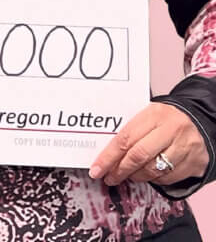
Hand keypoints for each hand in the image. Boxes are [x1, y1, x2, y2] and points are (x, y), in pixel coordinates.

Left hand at [89, 102, 207, 186]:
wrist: (198, 121)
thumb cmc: (165, 119)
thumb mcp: (147, 115)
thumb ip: (130, 129)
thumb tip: (105, 150)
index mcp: (154, 114)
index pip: (125, 138)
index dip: (108, 156)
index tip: (96, 169)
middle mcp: (171, 130)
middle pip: (138, 156)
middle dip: (119, 170)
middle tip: (109, 177)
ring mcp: (185, 147)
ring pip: (153, 170)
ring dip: (135, 176)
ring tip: (127, 176)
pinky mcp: (196, 163)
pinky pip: (169, 178)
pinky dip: (154, 180)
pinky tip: (147, 175)